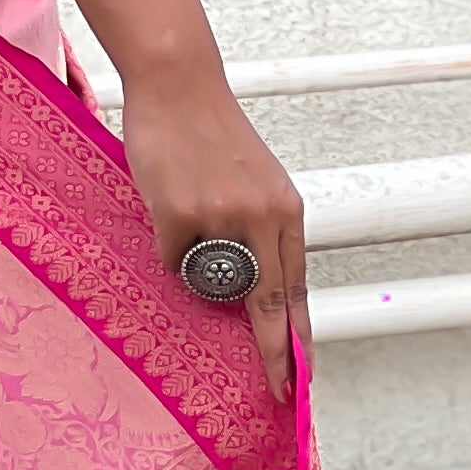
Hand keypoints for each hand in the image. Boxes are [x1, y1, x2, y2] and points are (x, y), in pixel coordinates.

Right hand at [122, 67, 308, 403]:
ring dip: (198, 267)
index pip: (298, 288)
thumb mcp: (256, 183)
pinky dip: (168, 242)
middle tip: (278, 385)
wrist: (179, 84)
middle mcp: (261, 216)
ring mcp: (220, 216)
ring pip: (209, 280)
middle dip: (273, 350)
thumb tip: (258, 289)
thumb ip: (262, 231)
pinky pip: (172, 258)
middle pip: (270, 303)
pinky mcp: (179, 214)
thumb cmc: (212, 133)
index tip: (303, 372)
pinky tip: (168, 203)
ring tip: (189, 218)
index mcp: (286, 210)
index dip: (299, 336)